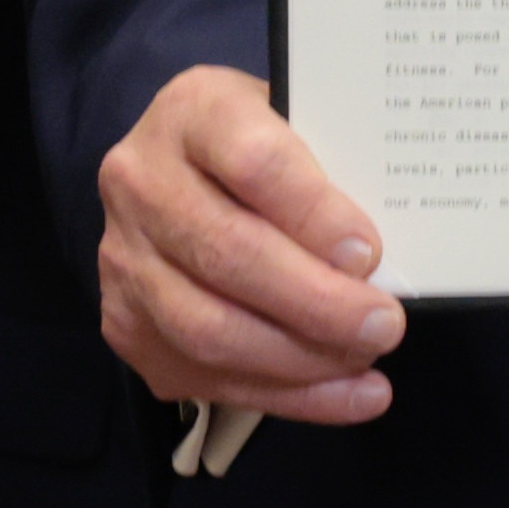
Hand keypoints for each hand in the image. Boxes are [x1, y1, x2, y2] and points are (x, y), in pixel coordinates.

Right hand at [98, 64, 403, 421]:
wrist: (178, 170)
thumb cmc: (264, 147)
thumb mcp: (301, 125)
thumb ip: (335, 171)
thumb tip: (385, 258)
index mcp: (194, 112)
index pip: (252, 161)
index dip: (313, 212)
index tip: (368, 253)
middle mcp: (141, 182)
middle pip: (227, 253)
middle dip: (316, 303)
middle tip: (383, 325)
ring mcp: (124, 257)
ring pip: (207, 327)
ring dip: (299, 359)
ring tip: (364, 360)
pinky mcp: (125, 322)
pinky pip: (204, 374)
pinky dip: (286, 395)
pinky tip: (346, 395)